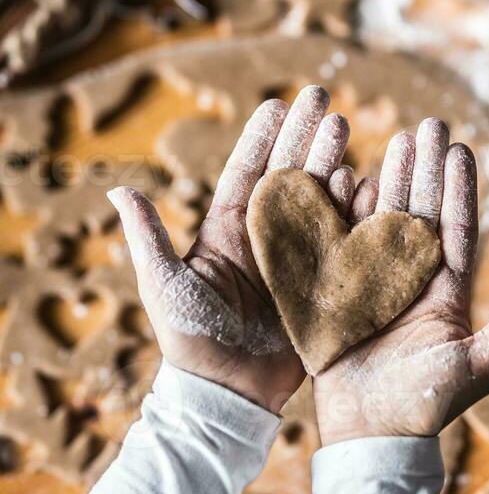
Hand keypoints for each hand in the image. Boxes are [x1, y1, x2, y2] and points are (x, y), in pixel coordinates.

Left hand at [109, 85, 350, 412]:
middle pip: (288, 175)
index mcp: (227, 230)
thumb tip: (116, 190)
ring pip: (317, 200)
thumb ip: (148, 237)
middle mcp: (263, 236)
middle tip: (323, 100)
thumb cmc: (189, 339)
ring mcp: (294, 257)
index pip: (247, 171)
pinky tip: (367, 184)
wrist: (225, 394)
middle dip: (305, 136)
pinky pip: (339, 241)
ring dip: (331, 163)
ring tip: (344, 128)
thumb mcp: (164, 285)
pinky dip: (352, 213)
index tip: (278, 103)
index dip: (262, 137)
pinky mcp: (319, 283)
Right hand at [314, 120, 488, 443]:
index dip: (461, 188)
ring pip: (386, 218)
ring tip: (398, 139)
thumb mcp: (478, 366)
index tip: (461, 148)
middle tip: (430, 125)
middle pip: (423, 211)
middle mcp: (414, 279)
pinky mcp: (344, 291)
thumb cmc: (426, 407)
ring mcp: (377, 281)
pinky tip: (352, 176)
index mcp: (448, 292)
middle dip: (427, 168)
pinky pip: (346, 242)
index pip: (458, 228)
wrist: (370, 434)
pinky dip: (349, 210)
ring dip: (393, 178)